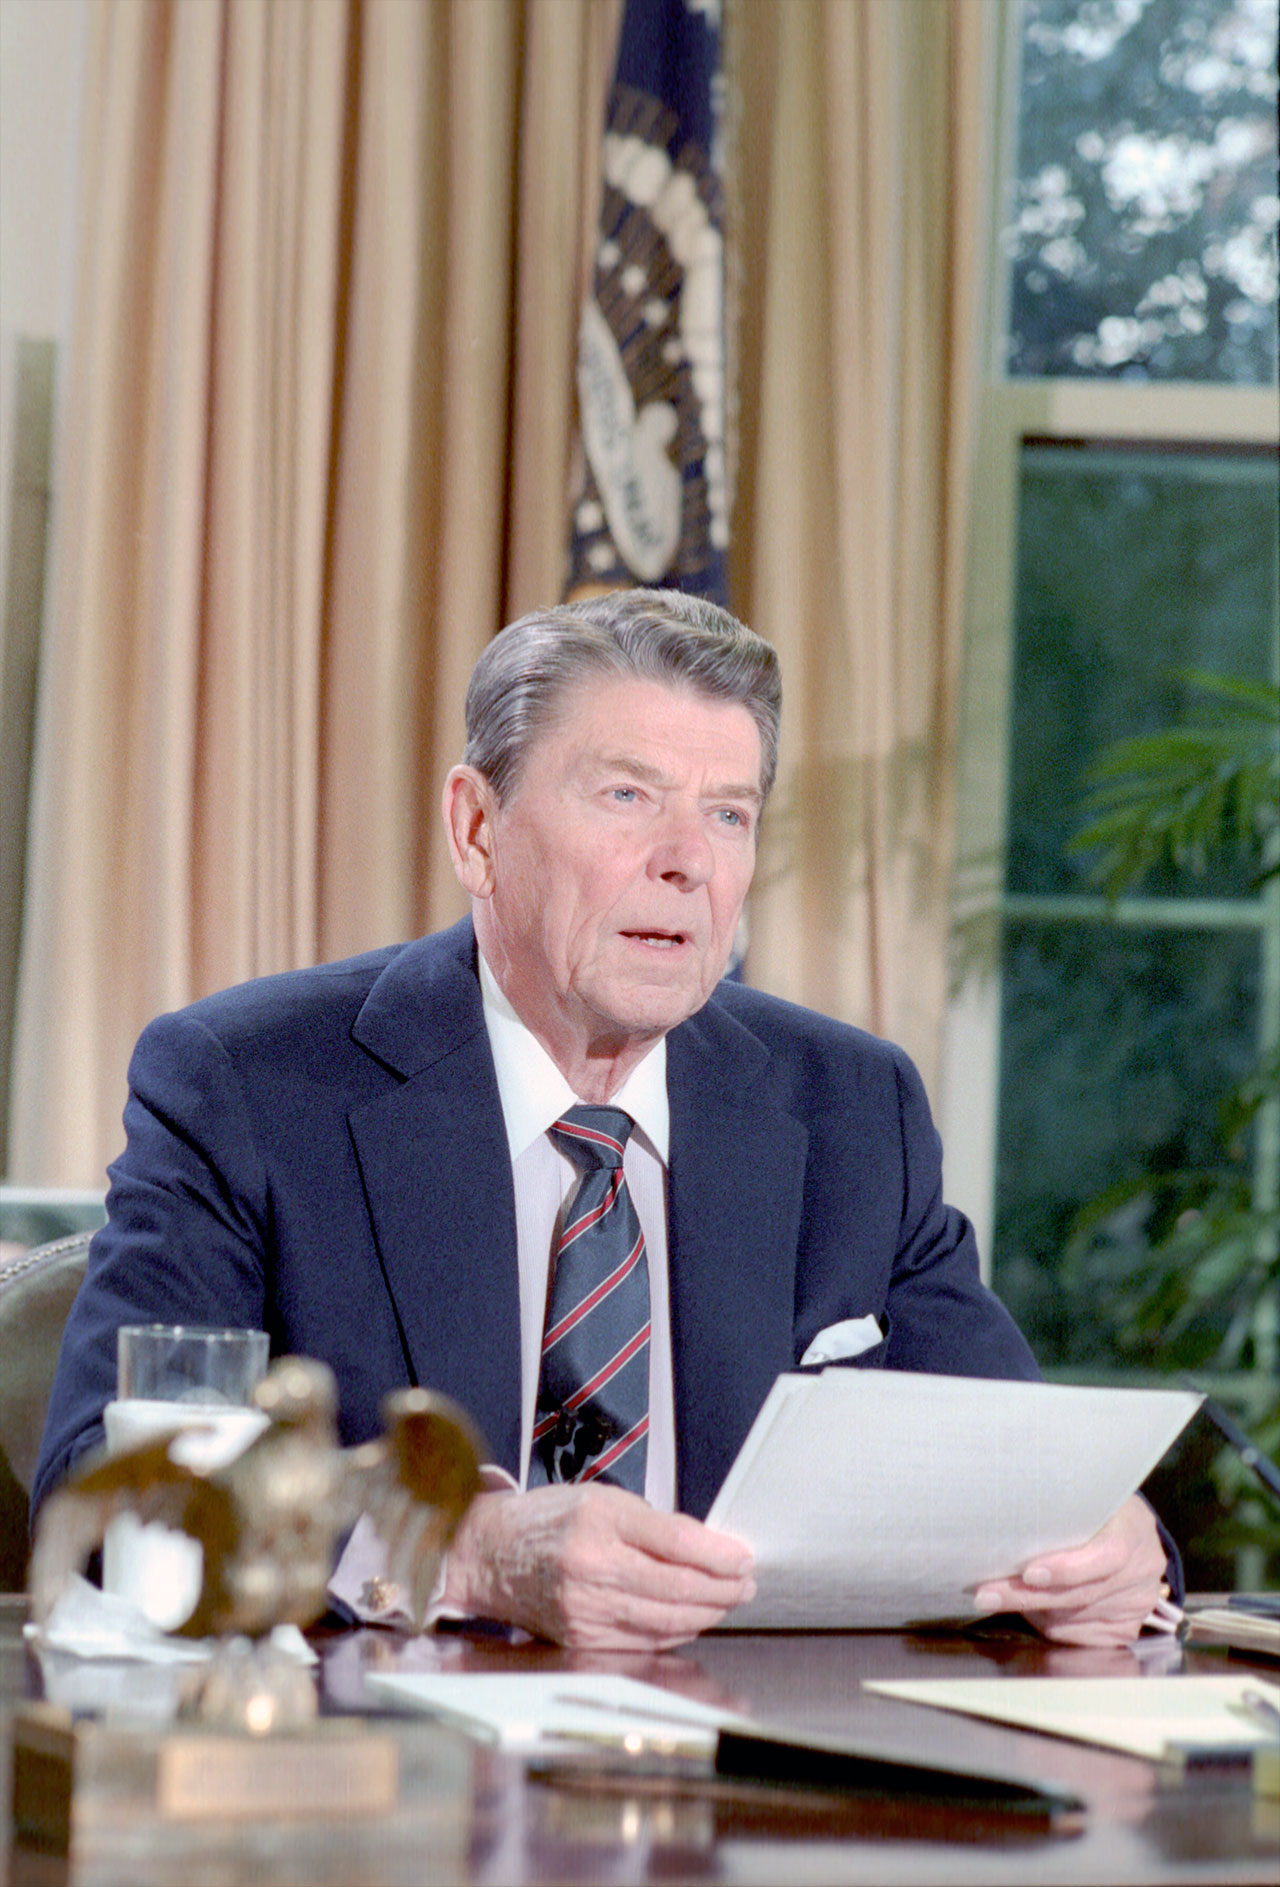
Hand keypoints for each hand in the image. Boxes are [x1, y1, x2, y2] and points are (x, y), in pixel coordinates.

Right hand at [439, 1483, 754, 1649]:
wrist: (490, 1555)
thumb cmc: (547, 1520)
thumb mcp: (602, 1498)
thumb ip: (653, 1523)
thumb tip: (707, 1548)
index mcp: (598, 1520)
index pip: (677, 1543)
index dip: (720, 1554)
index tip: (743, 1557)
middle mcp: (592, 1567)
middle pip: (678, 1588)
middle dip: (724, 1588)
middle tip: (746, 1582)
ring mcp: (586, 1610)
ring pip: (667, 1621)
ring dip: (708, 1612)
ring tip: (727, 1599)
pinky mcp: (582, 1639)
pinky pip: (645, 1640)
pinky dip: (676, 1631)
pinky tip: (691, 1618)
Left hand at [973, 1495, 1168, 1647]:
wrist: (1127, 1531)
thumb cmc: (1092, 1509)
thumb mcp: (1081, 1497)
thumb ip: (1056, 1510)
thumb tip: (1003, 1528)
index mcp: (1133, 1528)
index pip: (1107, 1555)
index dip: (1067, 1568)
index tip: (1028, 1572)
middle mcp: (1142, 1569)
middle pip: (1081, 1594)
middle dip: (1027, 1596)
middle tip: (987, 1594)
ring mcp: (1136, 1603)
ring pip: (1071, 1618)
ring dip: (1032, 1609)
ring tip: (1000, 1595)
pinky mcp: (1125, 1629)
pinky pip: (1077, 1635)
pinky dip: (1048, 1623)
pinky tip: (1032, 1607)